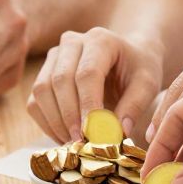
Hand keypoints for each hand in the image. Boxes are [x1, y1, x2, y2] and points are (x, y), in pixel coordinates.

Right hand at [27, 28, 162, 142]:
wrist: (126, 59)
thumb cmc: (137, 70)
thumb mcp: (148, 84)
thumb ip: (134, 106)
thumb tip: (116, 133)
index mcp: (100, 39)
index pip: (87, 73)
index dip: (88, 104)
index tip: (93, 132)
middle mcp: (71, 42)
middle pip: (60, 80)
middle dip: (70, 116)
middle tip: (82, 143)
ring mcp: (53, 56)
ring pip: (42, 90)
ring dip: (55, 122)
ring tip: (74, 143)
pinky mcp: (43, 73)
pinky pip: (34, 101)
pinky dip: (46, 124)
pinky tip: (64, 138)